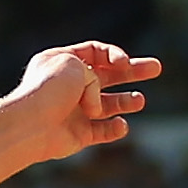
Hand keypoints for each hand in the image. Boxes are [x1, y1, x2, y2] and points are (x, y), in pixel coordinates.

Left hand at [0, 43, 160, 161]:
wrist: (31, 124)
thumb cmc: (49, 90)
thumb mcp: (75, 64)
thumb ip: (95, 75)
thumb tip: (97, 104)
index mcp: (62, 63)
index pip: (95, 52)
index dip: (113, 55)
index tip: (124, 63)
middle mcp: (69, 86)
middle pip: (107, 76)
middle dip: (132, 72)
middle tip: (156, 67)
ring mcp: (75, 111)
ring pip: (108, 104)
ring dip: (126, 101)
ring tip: (140, 100)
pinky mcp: (79, 135)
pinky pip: (102, 131)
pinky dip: (115, 128)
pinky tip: (121, 125)